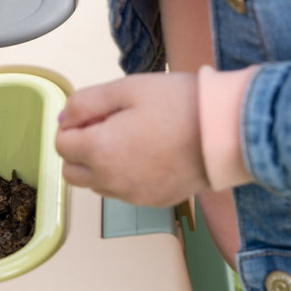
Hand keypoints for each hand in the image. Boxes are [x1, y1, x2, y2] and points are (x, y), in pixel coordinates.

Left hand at [54, 74, 210, 207]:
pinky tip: (149, 154)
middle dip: (80, 149)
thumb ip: (85, 103)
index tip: (96, 113)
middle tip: (108, 126)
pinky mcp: (156, 201)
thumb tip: (64, 119)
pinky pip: (125, 192)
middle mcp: (112, 181)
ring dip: (101, 165)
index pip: (61, 145)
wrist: (229, 130)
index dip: (73, 125)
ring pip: (98, 184)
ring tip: (132, 138)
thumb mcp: (125, 88)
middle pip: (72, 171)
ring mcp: (134, 195)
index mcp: (100, 151)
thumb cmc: (179, 104)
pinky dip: (125, 176)